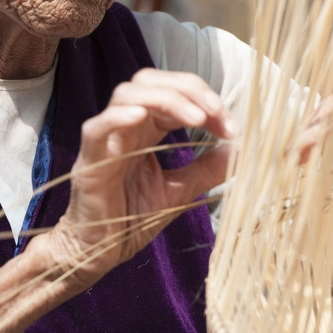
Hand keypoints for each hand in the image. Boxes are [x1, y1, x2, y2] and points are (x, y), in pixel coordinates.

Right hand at [47, 68, 235, 289]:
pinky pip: (96, 128)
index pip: (175, 94)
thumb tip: (243, 148)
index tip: (232, 127)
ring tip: (196, 119)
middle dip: (187, 90)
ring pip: (126, 95)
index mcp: (146, 130)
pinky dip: (117, 117)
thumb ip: (208, 168)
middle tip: (217, 113)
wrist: (102, 250)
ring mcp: (106, 140)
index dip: (205, 101)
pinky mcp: (89, 160)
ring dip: (164, 99)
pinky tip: (141, 116)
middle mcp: (125, 127)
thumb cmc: (133, 218)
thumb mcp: (182, 191)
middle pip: (149, 81)